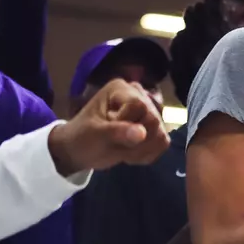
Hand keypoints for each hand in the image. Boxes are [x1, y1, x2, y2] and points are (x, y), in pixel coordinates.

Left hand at [48, 79, 169, 174]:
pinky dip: (146, 154)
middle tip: (115, 143)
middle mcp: (140, 95)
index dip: (127, 123)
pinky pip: (163, 144)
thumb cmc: (83, 138)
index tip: (108, 130)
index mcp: (121, 89)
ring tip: (121, 148)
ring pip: (161, 135)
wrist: (81, 151)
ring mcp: (150, 112)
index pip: (139, 106)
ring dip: (140, 150)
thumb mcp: (94, 134)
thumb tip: (142, 133)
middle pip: (154, 121)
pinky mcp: (156, 128)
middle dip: (135, 141)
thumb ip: (117, 132)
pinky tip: (130, 152)